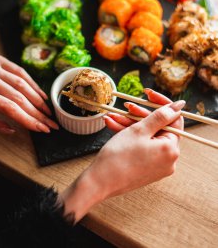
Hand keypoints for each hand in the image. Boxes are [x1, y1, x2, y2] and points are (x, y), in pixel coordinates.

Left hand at [0, 49, 57, 133]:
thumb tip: (12, 130)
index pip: (11, 109)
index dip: (30, 121)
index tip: (42, 130)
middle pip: (21, 98)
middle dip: (39, 114)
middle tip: (52, 124)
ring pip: (23, 83)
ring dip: (39, 99)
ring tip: (49, 112)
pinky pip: (19, 70)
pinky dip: (32, 83)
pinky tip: (40, 94)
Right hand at [60, 92, 183, 222]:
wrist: (99, 183)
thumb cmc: (119, 156)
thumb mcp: (139, 130)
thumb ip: (160, 116)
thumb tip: (178, 106)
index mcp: (171, 149)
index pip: (174, 119)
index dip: (160, 104)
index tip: (147, 95)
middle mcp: (168, 159)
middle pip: (158, 128)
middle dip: (139, 115)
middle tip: (125, 107)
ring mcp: (158, 166)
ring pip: (147, 136)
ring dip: (130, 124)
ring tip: (112, 117)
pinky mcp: (147, 169)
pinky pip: (142, 147)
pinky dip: (129, 137)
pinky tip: (113, 126)